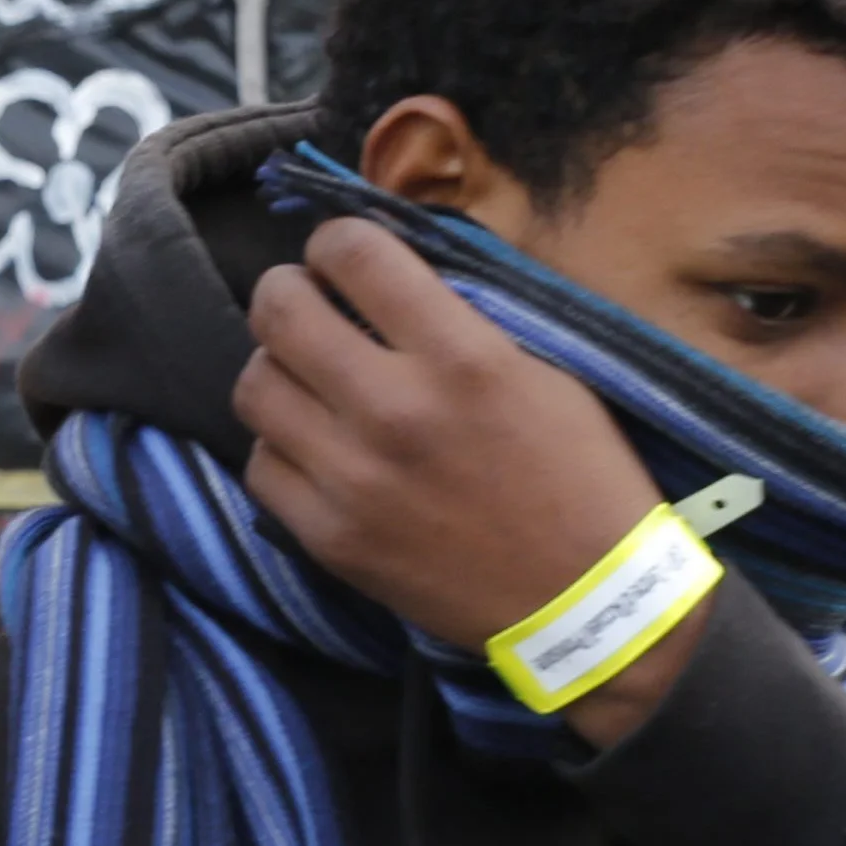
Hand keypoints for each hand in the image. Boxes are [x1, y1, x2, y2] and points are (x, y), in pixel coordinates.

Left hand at [233, 217, 701, 745]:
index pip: (354, 253)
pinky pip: (261, 464)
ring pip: (254, 384)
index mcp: (463, 357)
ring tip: (307, 374)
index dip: (336, 239)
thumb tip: (390, 269)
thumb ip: (463, 316)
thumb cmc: (582, 479)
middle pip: (278, 310)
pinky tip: (314, 445)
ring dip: (275, 366)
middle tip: (305, 299)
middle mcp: (396, 410)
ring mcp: (352, 478)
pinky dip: (281, 445)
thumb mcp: (548, 372)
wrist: (590, 606)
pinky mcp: (329, 537)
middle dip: (286, 289)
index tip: (341, 254)